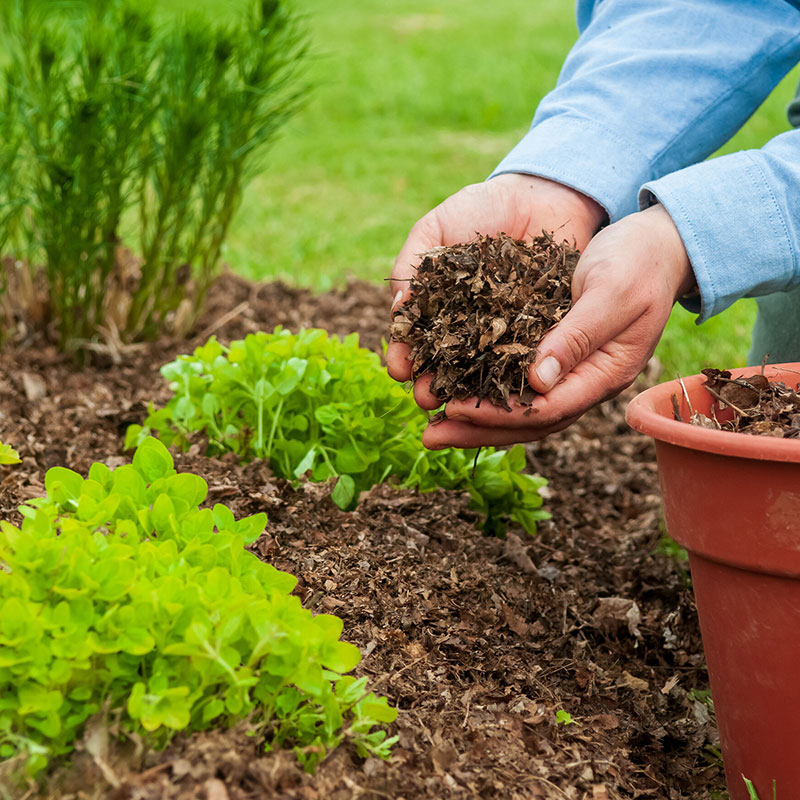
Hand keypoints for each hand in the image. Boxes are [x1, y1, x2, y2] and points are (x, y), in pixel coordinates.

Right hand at [386, 174, 606, 387]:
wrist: (541, 194)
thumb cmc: (482, 208)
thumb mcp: (436, 228)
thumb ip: (413, 265)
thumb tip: (398, 308)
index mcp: (438, 306)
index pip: (415, 338)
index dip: (404, 355)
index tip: (398, 369)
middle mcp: (469, 326)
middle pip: (446, 362)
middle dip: (433, 382)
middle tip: (427, 399)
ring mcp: (504, 332)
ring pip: (483, 368)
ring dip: (468, 390)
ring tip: (457, 405)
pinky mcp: (540, 331)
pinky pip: (525, 355)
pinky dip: (514, 373)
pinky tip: (503, 389)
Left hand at [423, 203, 693, 448]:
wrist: (658, 244)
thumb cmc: (639, 261)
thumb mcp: (611, 292)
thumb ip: (577, 336)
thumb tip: (536, 382)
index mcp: (605, 374)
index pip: (546, 409)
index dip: (499, 413)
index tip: (453, 409)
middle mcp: (586, 381)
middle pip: (528, 421)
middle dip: (477, 430)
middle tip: (429, 437)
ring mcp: (572, 371)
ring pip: (521, 407)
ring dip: (476, 419)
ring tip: (432, 425)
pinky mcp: (557, 353)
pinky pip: (518, 383)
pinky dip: (487, 390)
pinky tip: (455, 388)